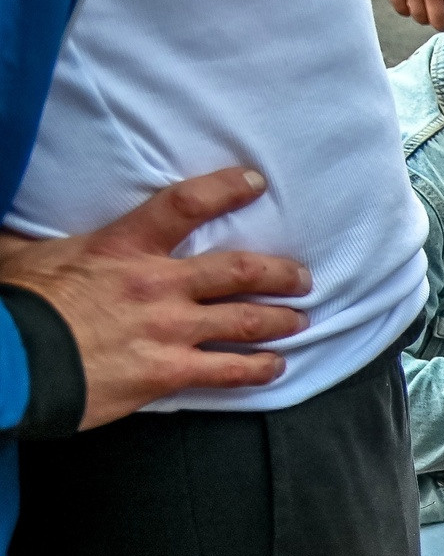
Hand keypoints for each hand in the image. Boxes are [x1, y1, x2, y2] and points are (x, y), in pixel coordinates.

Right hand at [0, 168, 310, 428]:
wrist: (10, 362)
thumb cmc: (15, 306)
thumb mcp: (21, 255)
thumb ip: (34, 238)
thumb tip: (15, 228)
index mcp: (123, 247)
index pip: (185, 205)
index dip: (226, 189)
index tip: (254, 183)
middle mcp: (158, 284)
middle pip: (238, 270)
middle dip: (279, 273)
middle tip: (302, 277)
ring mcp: (169, 329)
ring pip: (247, 320)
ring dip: (280, 321)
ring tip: (299, 320)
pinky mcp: (170, 372)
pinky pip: (230, 371)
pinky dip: (259, 369)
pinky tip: (276, 368)